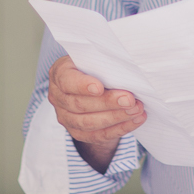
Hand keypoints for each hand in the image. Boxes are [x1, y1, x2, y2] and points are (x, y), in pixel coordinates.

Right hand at [48, 55, 145, 172]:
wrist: (91, 85)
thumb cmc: (94, 66)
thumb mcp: (94, 58)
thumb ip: (103, 63)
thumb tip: (126, 71)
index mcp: (59, 73)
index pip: (66, 81)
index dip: (82, 86)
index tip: (100, 87)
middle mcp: (57, 97)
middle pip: (80, 105)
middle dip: (108, 103)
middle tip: (130, 100)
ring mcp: (65, 117)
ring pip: (89, 123)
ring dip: (116, 118)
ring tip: (136, 110)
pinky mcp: (77, 132)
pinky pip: (98, 135)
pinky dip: (119, 129)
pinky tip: (135, 120)